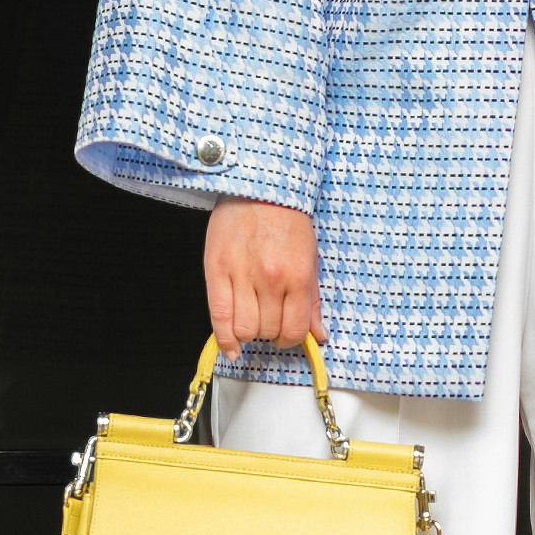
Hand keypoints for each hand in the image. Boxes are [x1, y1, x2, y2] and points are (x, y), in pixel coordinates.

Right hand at [204, 198, 323, 357]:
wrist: (260, 188)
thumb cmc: (287, 220)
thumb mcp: (310, 258)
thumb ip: (312, 301)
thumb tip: (318, 335)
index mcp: (298, 276)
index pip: (293, 330)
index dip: (290, 339)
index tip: (286, 333)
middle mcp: (271, 279)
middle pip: (267, 331)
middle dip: (269, 333)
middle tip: (269, 320)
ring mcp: (242, 275)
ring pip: (243, 328)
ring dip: (249, 332)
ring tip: (251, 319)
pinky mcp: (217, 270)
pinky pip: (219, 316)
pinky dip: (225, 339)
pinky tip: (231, 347)